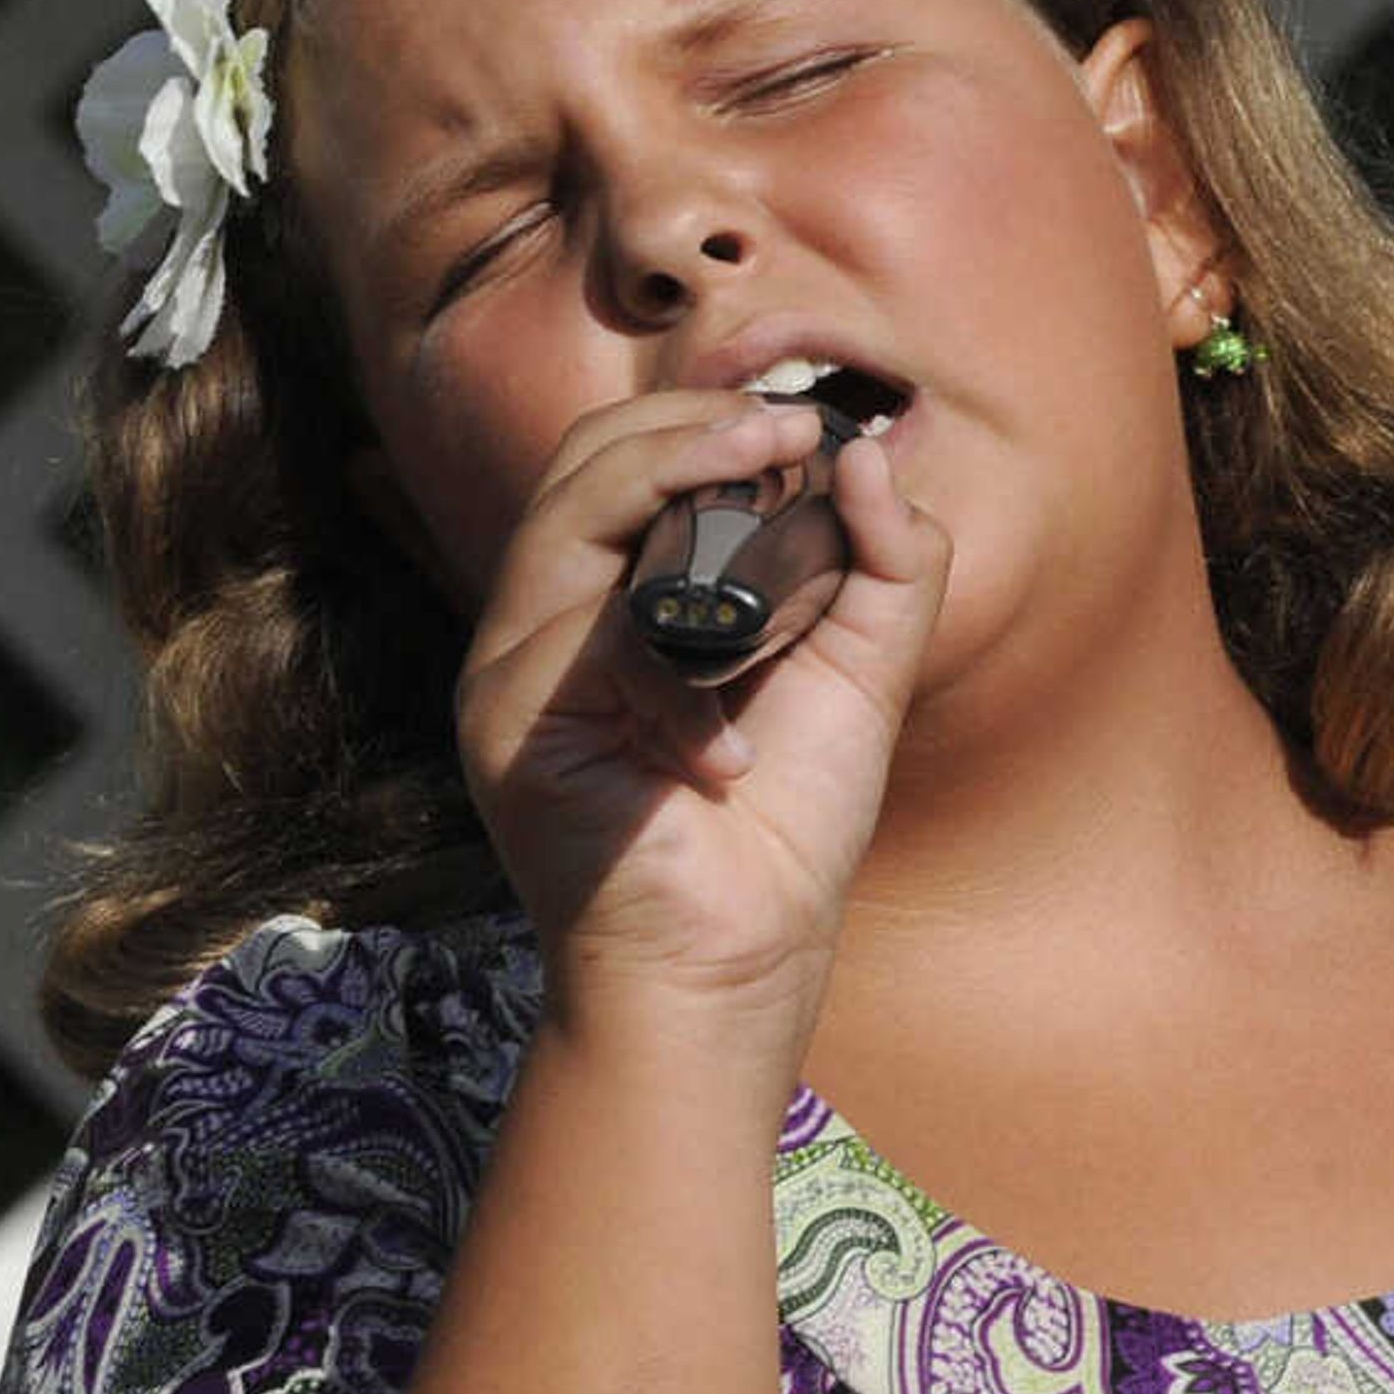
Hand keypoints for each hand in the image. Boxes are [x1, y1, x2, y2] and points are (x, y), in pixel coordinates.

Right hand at [454, 395, 947, 1042]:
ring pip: (574, 516)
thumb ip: (883, 560)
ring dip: (685, 489)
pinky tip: (732, 755)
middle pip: (585, 461)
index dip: (712, 421)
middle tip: (791, 432)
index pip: (628, 458)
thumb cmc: (786, 830)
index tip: (808, 423)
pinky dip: (683, 685)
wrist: (732, 972)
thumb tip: (869, 452)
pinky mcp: (511, 728)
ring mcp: (513, 672)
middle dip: (693, 430)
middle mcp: (547, 623)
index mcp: (616, 600)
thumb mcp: (861, 670)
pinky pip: (594, 645)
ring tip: (777, 495)